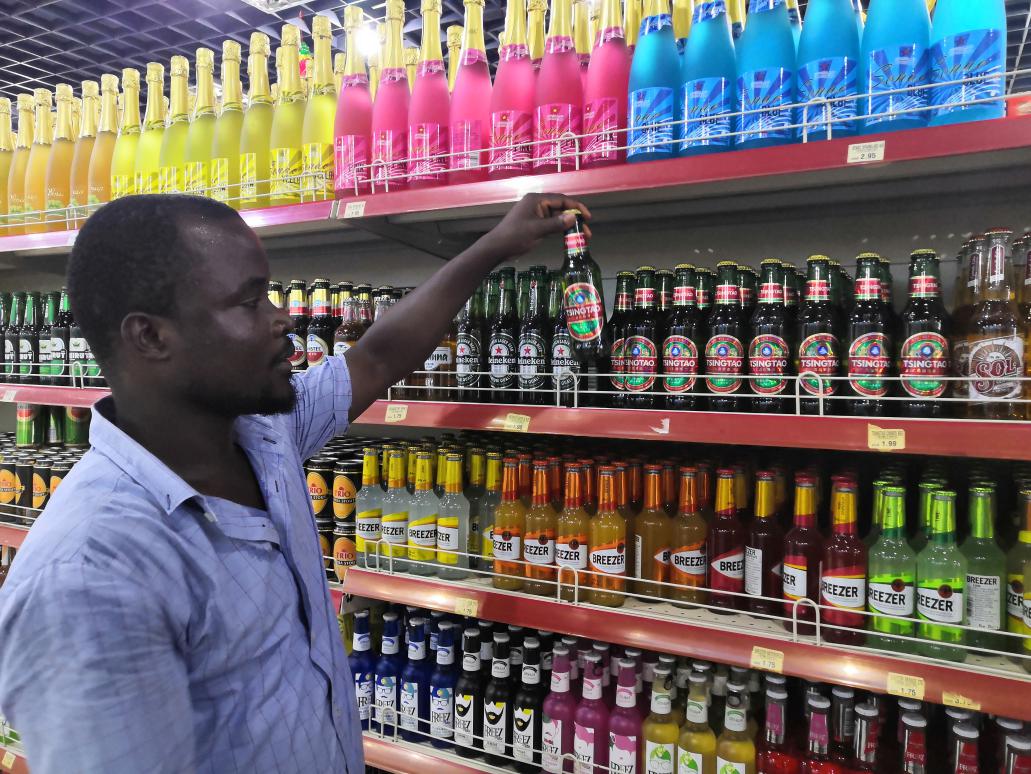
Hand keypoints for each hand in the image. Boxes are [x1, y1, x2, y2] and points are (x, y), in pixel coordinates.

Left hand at [476, 193, 592, 261]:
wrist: (497, 248)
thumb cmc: (515, 236)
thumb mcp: (537, 230)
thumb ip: (556, 223)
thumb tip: (574, 217)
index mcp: (536, 200)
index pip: (561, 199)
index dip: (576, 207)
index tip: (587, 217)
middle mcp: (537, 204)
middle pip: (561, 208)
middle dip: (574, 219)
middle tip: (586, 231)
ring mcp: (536, 214)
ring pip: (557, 218)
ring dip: (569, 226)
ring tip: (582, 237)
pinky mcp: (535, 224)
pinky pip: (551, 224)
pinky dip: (560, 230)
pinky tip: (569, 237)